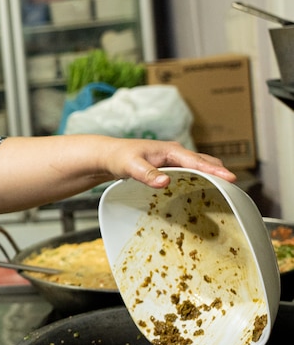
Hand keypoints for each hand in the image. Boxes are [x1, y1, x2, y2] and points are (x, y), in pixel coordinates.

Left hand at [103, 138, 235, 187]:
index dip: (214, 170)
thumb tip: (164, 181)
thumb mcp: (130, 166)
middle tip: (234, 191)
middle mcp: (176, 153)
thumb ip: (147, 174)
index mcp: (170, 150)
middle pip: (205, 162)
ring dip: (212, 177)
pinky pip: (192, 172)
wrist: (109, 155)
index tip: (230, 178)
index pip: (197, 161)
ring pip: (200, 167)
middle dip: (220, 174)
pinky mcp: (171, 167)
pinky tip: (204, 192)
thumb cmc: (119, 158)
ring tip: (226, 193)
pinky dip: (202, 179)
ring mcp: (174, 160)